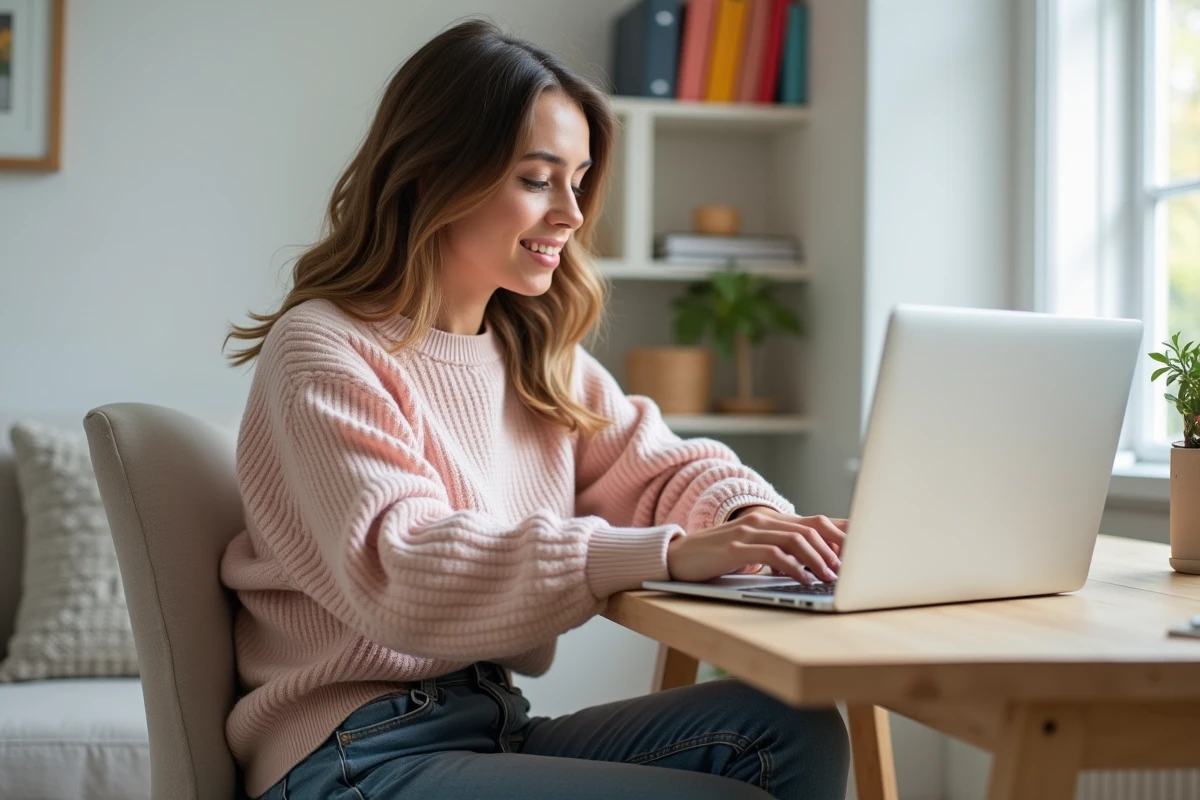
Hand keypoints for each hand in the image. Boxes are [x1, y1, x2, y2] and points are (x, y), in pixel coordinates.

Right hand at [667, 507, 847, 584]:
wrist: (675, 556)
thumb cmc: (716, 557)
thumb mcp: (752, 551)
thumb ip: (779, 551)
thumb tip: (813, 566)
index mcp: (770, 521)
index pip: (815, 521)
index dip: (842, 534)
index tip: (865, 552)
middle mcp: (763, 520)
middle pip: (812, 527)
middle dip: (837, 548)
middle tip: (852, 569)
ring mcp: (749, 531)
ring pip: (797, 539)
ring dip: (819, 559)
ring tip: (831, 577)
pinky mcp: (735, 547)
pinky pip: (773, 554)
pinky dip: (794, 567)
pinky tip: (803, 580)